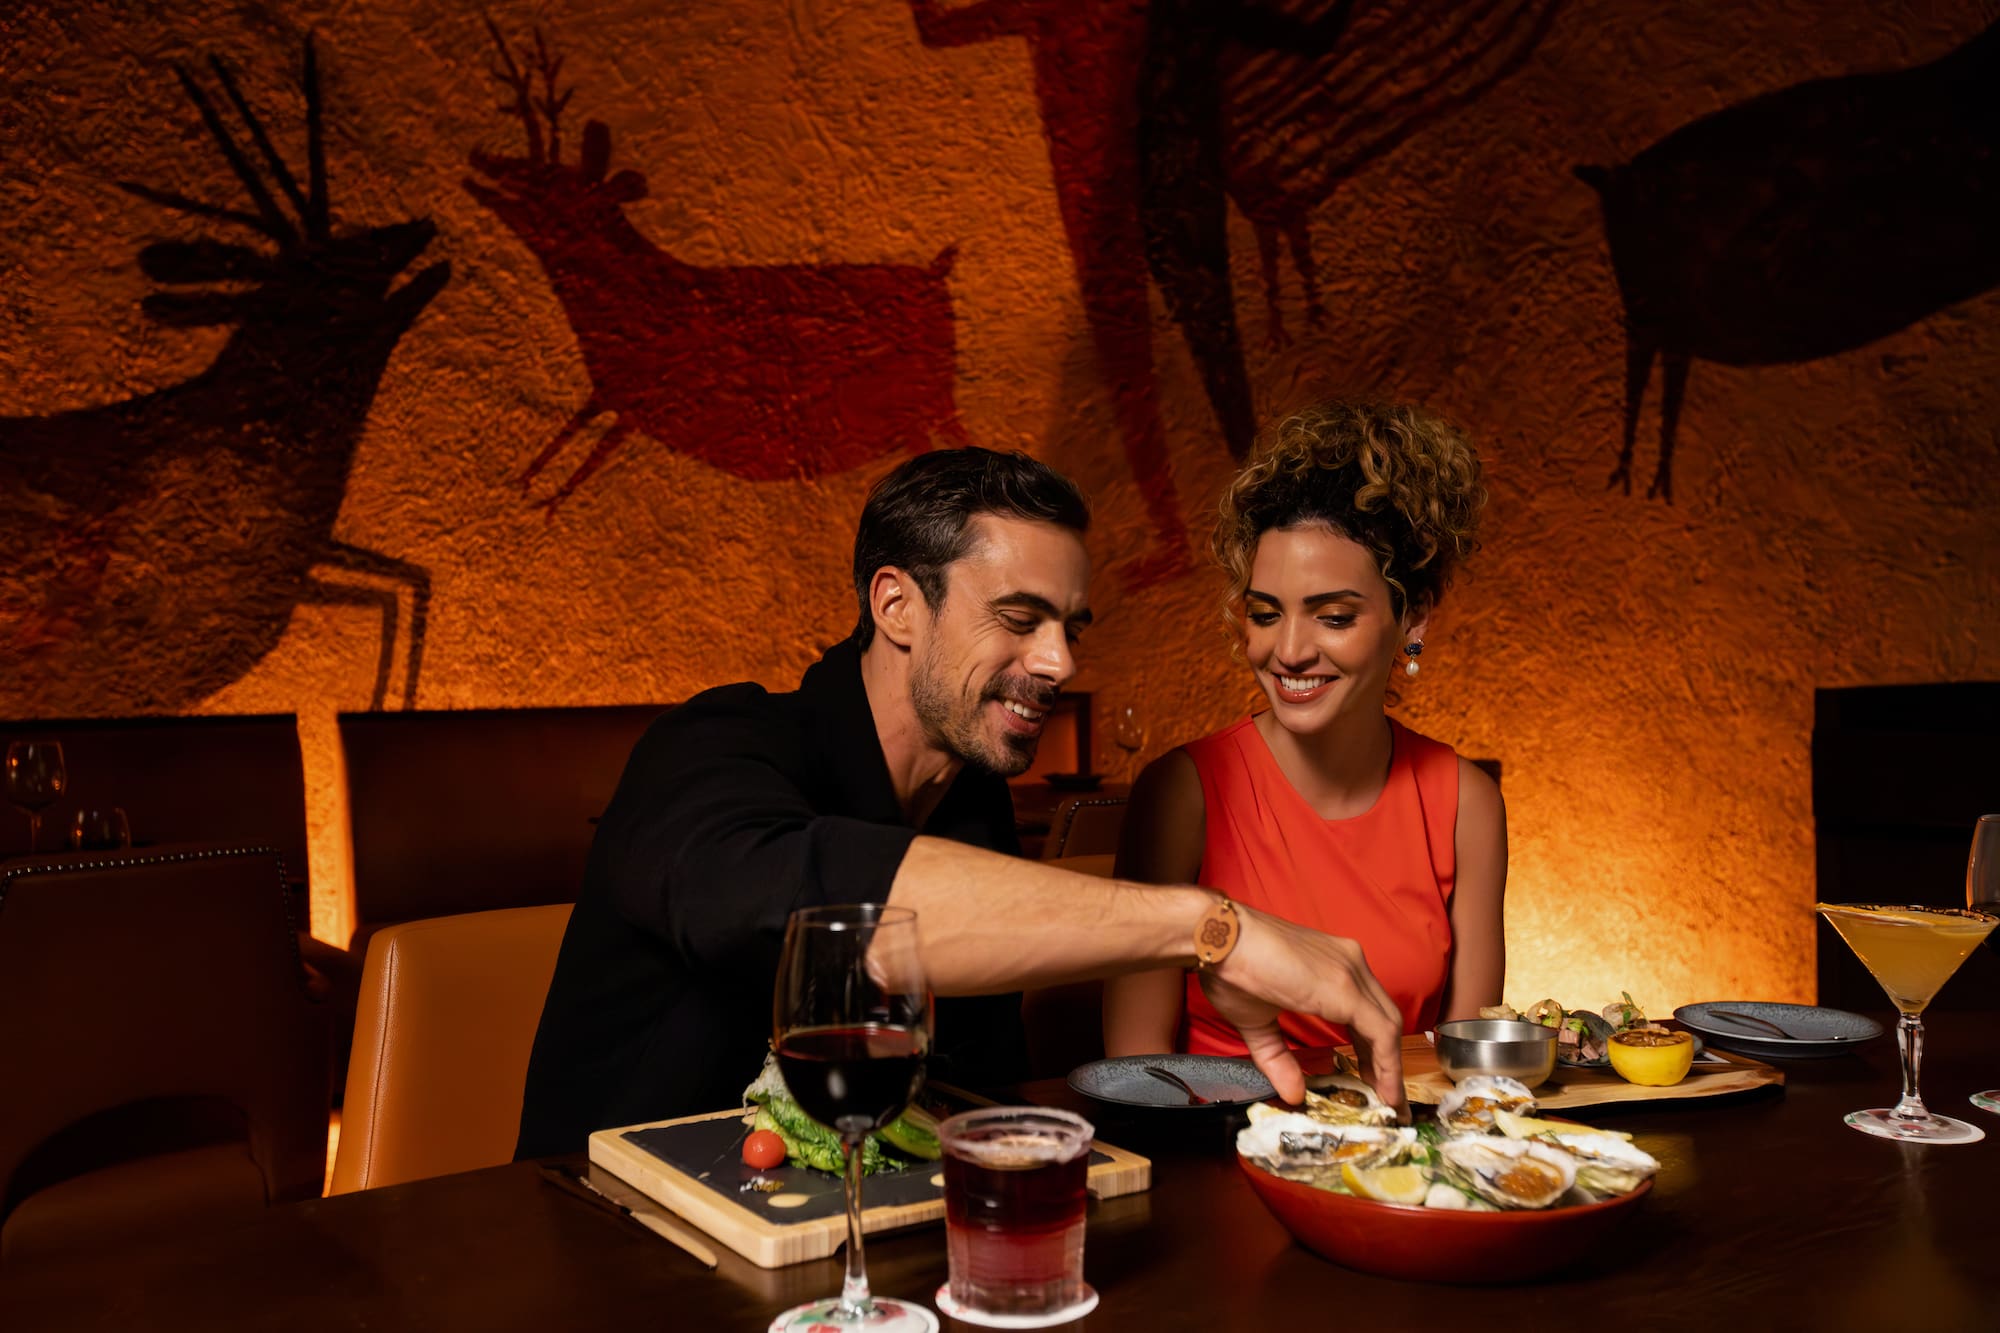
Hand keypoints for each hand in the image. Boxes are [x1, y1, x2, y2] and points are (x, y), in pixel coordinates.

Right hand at [1196, 905, 1406, 1114]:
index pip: (1367, 1011)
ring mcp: (1351, 972)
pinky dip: (1387, 1064)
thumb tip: (1293, 1094)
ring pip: (1388, 1025)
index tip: (1371, 1079)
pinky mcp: (1346, 988)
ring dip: (1391, 1067)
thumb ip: (1279, 1057)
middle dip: (1387, 1061)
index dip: (1373, 1050)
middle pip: (1384, 1019)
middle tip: (1384, 1097)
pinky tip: (1384, 1088)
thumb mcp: (1257, 1021)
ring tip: (1389, 1101)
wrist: (1217, 938)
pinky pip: (1381, 1032)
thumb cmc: (1231, 968)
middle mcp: (1350, 963)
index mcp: (1333, 964)